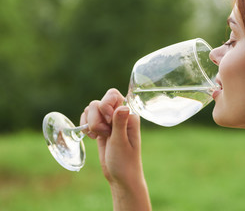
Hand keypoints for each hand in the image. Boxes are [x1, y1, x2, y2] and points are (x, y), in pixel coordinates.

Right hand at [81, 88, 150, 210]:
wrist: (120, 177)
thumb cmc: (125, 162)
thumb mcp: (121, 143)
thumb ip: (120, 124)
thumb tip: (123, 106)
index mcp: (129, 115)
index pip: (113, 95)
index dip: (105, 106)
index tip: (107, 123)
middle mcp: (119, 115)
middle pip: (98, 103)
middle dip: (96, 118)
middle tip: (105, 133)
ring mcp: (109, 121)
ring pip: (91, 109)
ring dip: (91, 123)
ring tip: (99, 136)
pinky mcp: (101, 128)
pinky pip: (88, 118)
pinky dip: (86, 125)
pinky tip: (92, 137)